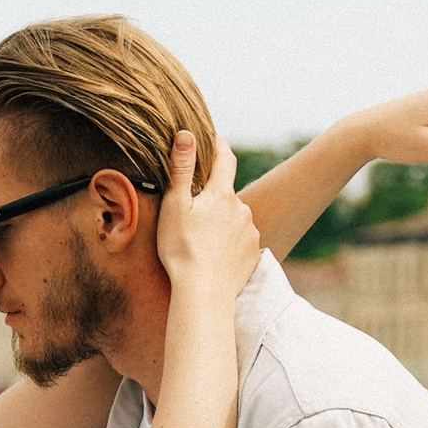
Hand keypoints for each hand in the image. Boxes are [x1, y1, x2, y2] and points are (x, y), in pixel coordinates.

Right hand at [154, 130, 262, 299]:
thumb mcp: (175, 206)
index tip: (213, 139)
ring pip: (234, 217)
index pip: (225, 159)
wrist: (204, 293)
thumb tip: (186, 135)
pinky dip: (229, 241)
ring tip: (201, 238)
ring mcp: (250, 232)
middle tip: (194, 209)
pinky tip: (214, 253)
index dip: (219, 145)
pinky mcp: (253, 253)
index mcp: (222, 194)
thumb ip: (181, 168)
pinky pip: (241, 239)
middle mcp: (242, 209)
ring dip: (221, 220)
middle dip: (213, 195)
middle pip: (227, 193)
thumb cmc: (183, 249)